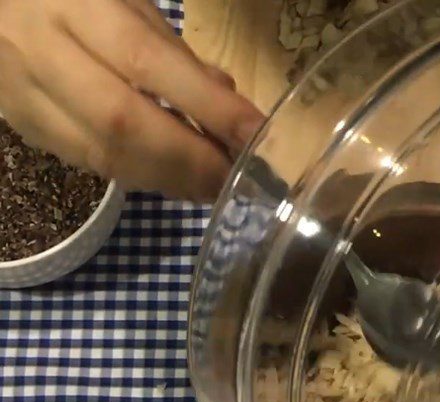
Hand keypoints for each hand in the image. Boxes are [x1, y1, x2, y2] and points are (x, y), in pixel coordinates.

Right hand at [0, 0, 263, 201]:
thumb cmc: (72, 0)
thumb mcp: (124, 3)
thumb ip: (172, 52)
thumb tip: (228, 100)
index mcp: (76, 5)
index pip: (148, 62)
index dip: (206, 105)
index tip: (254, 135)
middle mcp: (43, 50)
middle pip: (123, 121)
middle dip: (189, 158)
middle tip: (233, 178)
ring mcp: (27, 96)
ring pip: (105, 154)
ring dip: (169, 179)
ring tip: (211, 187)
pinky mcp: (29, 130)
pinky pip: (92, 165)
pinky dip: (143, 178)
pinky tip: (174, 182)